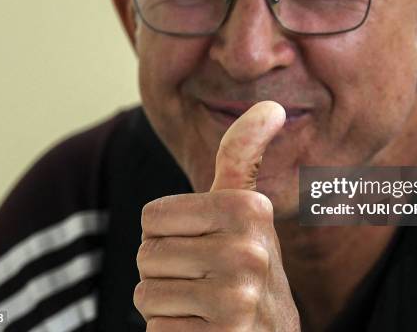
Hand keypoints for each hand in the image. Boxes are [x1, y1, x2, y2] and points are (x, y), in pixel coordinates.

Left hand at [134, 101, 300, 330]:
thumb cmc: (246, 268)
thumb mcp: (247, 213)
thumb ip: (245, 156)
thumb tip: (271, 106)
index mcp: (249, 210)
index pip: (152, 216)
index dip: (170, 235)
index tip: (205, 247)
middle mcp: (249, 251)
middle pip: (146, 254)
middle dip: (165, 271)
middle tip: (205, 283)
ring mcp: (238, 298)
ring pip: (146, 293)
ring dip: (166, 305)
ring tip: (204, 307)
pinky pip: (155, 330)